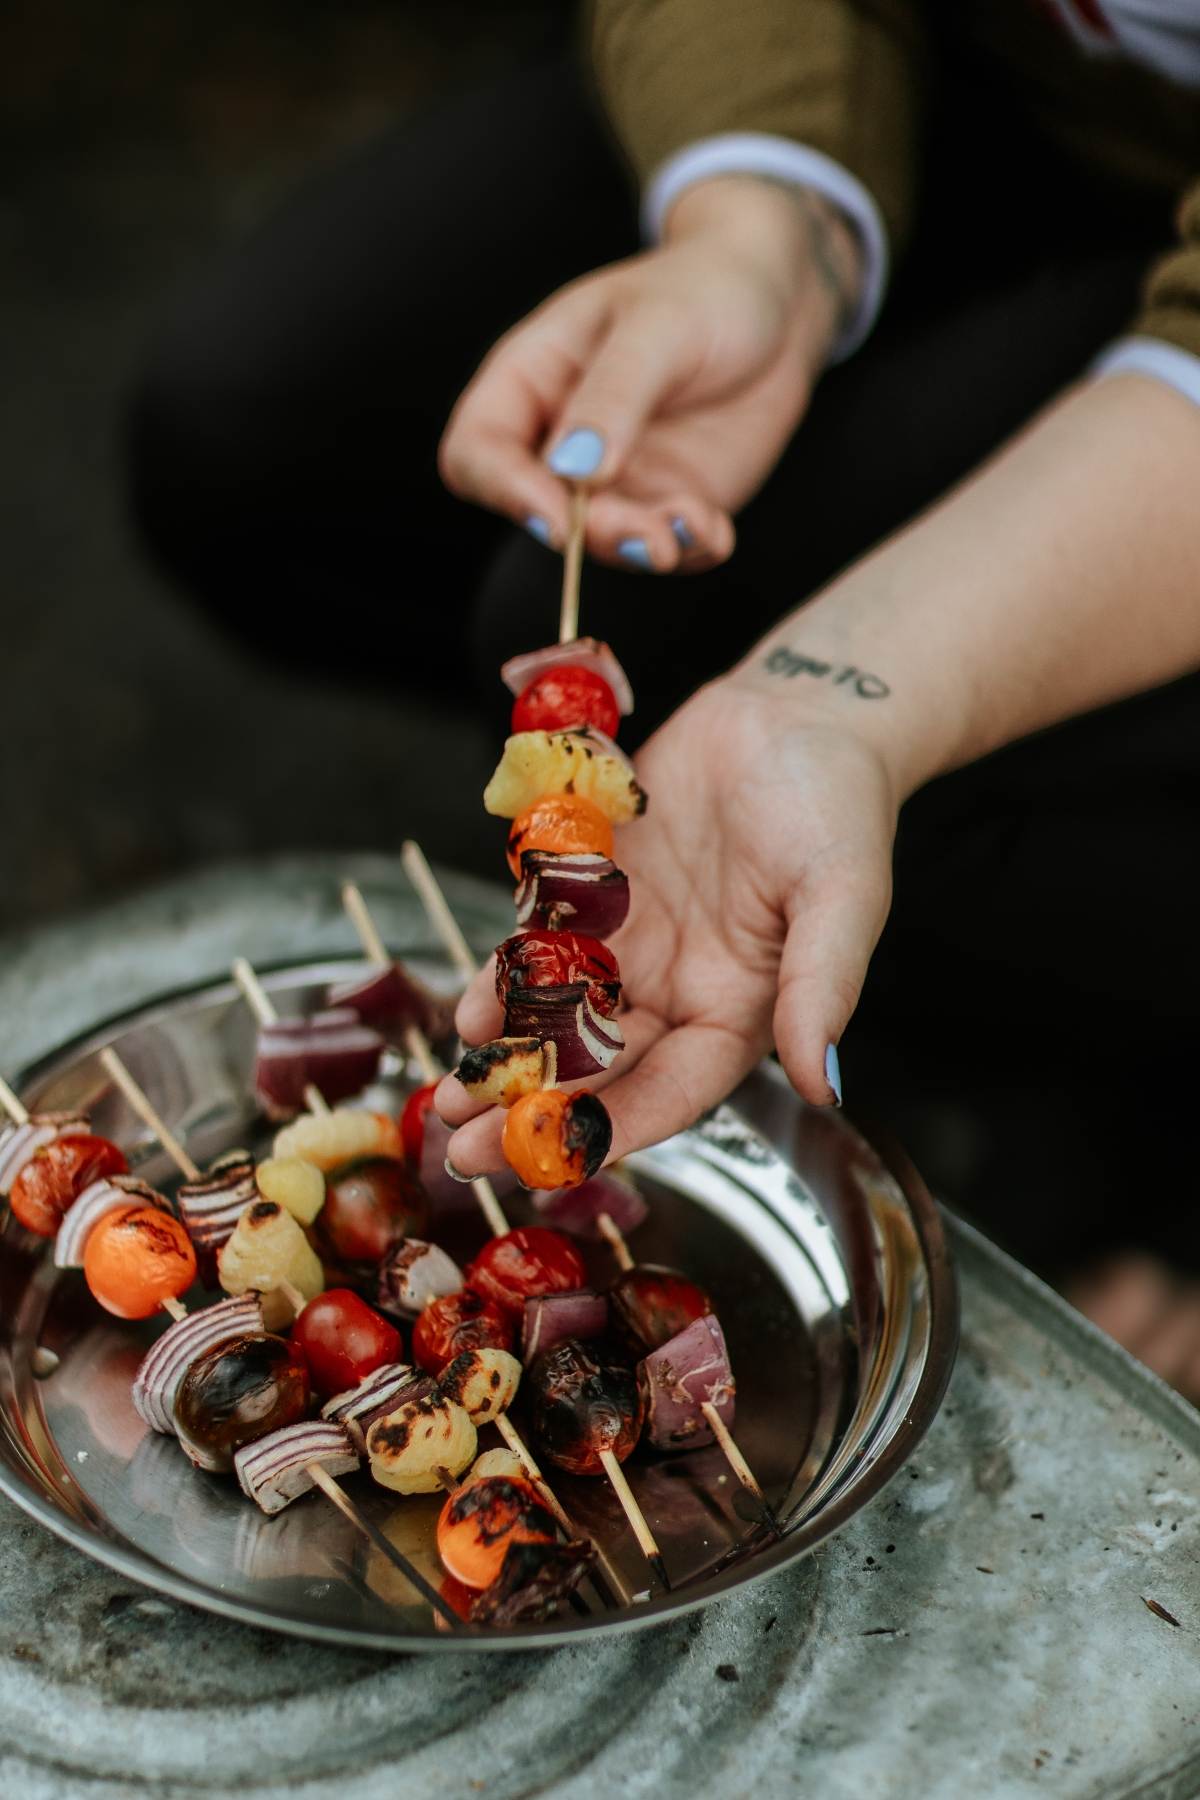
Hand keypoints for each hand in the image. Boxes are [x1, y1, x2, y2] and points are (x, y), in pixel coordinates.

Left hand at [436, 675, 898, 1174]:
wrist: (792, 715)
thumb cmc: (837, 805)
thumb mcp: (844, 894)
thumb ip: (822, 986)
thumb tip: (824, 1084)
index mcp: (739, 1012)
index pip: (674, 1090)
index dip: (617, 1124)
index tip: (559, 1156)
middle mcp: (677, 992)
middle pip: (600, 1068)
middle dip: (535, 1110)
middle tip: (466, 1152)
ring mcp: (630, 946)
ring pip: (557, 1018)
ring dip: (506, 1058)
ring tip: (451, 1096)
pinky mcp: (591, 895)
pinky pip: (539, 948)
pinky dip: (502, 981)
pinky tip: (467, 1009)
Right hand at [438, 177, 861, 571]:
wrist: (776, 299)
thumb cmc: (704, 287)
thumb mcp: (658, 325)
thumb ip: (614, 394)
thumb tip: (572, 469)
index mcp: (531, 381)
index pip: (477, 452)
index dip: (504, 491)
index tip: (558, 518)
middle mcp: (562, 440)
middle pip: (541, 512)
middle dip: (592, 534)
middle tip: (648, 534)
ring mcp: (617, 477)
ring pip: (604, 541)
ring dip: (643, 547)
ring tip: (694, 528)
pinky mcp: (669, 499)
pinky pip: (667, 545)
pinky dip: (690, 549)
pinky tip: (716, 531)